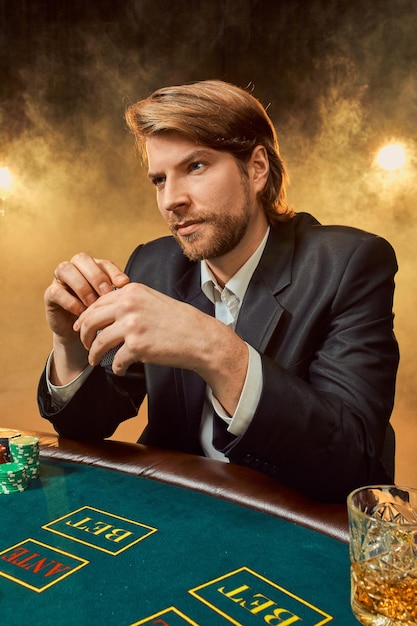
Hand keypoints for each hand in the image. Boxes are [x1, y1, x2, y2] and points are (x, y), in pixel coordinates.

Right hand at [44, 253, 128, 383]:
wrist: (86, 339)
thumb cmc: (106, 320)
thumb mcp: (117, 308)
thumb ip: (123, 297)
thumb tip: (141, 294)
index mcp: (95, 269)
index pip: (103, 262)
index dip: (112, 272)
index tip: (124, 285)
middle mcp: (76, 270)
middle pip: (81, 259)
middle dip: (95, 276)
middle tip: (107, 293)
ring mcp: (61, 280)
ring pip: (65, 269)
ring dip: (81, 286)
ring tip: (93, 304)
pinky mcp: (51, 295)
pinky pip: (56, 291)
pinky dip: (70, 301)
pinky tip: (82, 313)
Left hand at [74, 283, 248, 414]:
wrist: (200, 338)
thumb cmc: (180, 321)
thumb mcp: (152, 300)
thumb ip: (130, 302)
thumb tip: (105, 314)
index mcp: (132, 291)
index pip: (97, 302)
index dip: (85, 318)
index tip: (81, 328)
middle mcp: (129, 305)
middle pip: (91, 320)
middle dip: (83, 335)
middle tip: (85, 345)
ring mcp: (132, 325)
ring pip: (98, 342)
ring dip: (93, 354)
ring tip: (94, 360)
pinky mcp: (137, 346)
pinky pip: (116, 361)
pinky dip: (116, 368)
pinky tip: (121, 370)